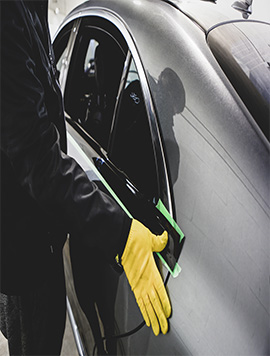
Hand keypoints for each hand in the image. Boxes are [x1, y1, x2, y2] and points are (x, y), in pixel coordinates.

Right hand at [121, 219, 170, 334]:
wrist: (119, 237)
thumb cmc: (133, 238)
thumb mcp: (151, 239)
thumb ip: (160, 242)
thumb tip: (164, 239)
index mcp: (151, 271)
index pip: (161, 292)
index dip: (164, 305)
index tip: (168, 315)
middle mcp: (144, 279)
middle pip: (153, 303)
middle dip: (159, 317)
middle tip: (163, 328)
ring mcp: (137, 282)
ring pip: (146, 304)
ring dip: (151, 316)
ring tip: (155, 328)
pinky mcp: (131, 281)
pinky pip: (138, 299)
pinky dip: (142, 309)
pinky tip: (144, 315)